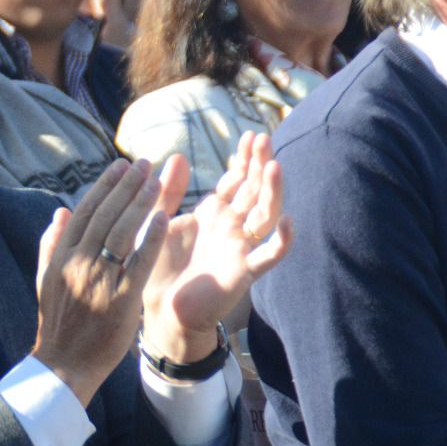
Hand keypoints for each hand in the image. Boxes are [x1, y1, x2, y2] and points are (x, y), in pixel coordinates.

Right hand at [32, 158, 171, 406]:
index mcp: (60, 256)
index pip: (84, 211)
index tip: (121, 166)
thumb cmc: (57, 321)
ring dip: (141, 202)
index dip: (104, 186)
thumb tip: (60, 211)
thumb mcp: (45, 279)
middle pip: (105, 215)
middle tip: (144, 163)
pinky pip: (139, 263)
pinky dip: (152, 238)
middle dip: (126, 185)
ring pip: (122, 232)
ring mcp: (99, 281)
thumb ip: (50, 243)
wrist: (64, 362)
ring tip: (156, 179)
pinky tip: (166, 217)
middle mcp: (78, 263)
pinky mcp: (120, 300)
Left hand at [140, 132, 294, 363]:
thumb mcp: (158, 221)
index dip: (244, 160)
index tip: (251, 135)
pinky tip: (287, 221)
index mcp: (213, 214)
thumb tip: (176, 155)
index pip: (237, 181)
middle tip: (264, 138)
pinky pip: (269, 256)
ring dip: (272, 192)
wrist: (161, 310)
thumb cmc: (159, 266)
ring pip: (265, 216)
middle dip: (259, 165)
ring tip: (275, 167)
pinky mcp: (243, 272)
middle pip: (254, 191)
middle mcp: (232, 228)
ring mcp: (240, 248)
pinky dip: (282, 241)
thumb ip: (167, 191)